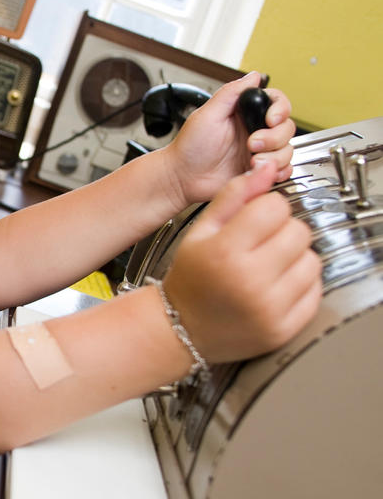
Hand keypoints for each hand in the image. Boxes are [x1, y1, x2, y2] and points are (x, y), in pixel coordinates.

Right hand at [163, 160, 320, 363]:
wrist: (182, 329)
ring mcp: (270, 308)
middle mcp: (250, 281)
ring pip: (312, 259)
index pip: (275, 207)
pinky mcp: (285, 328)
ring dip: (294, 258)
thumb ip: (234, 196)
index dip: (266, 208)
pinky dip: (300, 284)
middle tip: (261, 244)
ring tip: (268, 266)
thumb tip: (266, 170)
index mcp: (225, 252)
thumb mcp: (200, 231)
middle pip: (298, 231)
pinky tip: (275, 286)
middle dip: (282, 231)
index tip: (255, 220)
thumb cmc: (190, 280)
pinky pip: (315, 290)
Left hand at [165, 71, 295, 205]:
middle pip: (286, 127)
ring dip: (274, 157)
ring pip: (287, 150)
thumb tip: (253, 76)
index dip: (280, 110)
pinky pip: (283, 169)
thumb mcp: (207, 114)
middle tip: (251, 144)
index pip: (276, 103)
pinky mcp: (258, 170)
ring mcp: (258, 151)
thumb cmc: (189, 147)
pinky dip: (278, 171)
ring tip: (252, 161)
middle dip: (274, 138)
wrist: (182, 178)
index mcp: (244, 113)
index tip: (270, 119)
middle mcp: (254, 130)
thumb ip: (230, 93)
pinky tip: (259, 170)